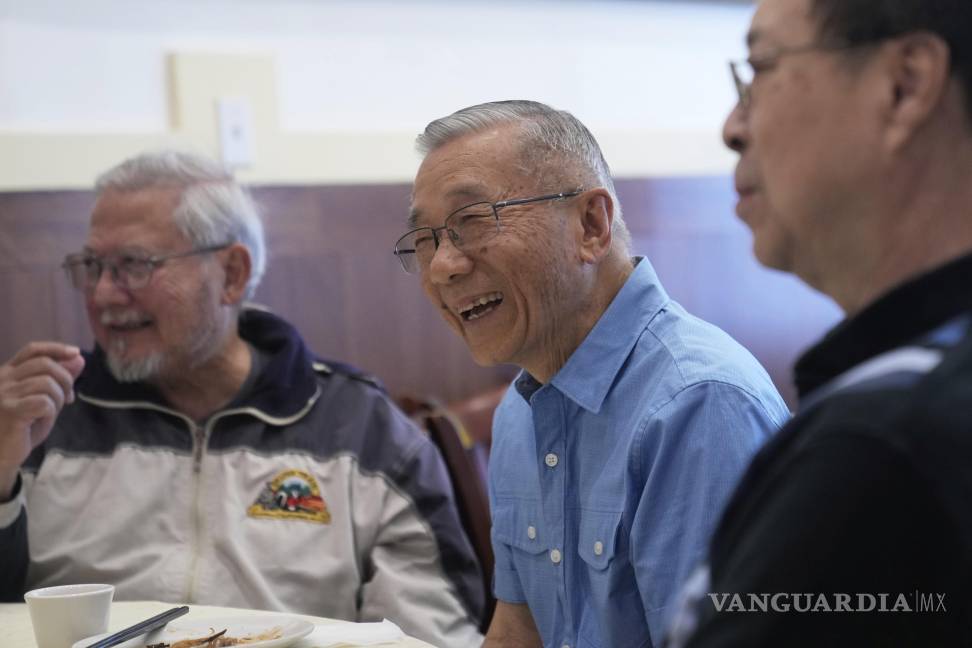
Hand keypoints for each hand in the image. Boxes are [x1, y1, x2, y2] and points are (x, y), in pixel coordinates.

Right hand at [0, 343, 84, 499]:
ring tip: (50, 412)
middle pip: (45, 364)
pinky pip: (43, 402)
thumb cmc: (22, 429)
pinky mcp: (9, 410)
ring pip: (46, 383)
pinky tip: (40, 420)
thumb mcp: (44, 400)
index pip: (32, 350)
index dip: (56, 348)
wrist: (2, 456)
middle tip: (67, 399)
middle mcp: (2, 379)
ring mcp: (3, 394)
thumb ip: (59, 379)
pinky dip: (50, 412)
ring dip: (58, 398)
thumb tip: (79, 358)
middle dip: (65, 379)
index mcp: (8, 373)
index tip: (76, 353)